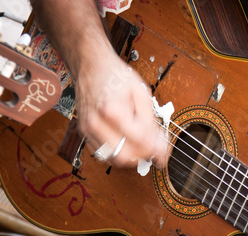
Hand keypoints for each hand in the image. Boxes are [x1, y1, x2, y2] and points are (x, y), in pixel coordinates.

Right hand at [76, 53, 167, 167]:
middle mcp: (96, 123)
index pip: (139, 140)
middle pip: (124, 156)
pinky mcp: (84, 132)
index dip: (155, 148)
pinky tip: (126, 142)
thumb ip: (151, 122)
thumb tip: (159, 145)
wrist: (92, 65)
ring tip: (140, 145)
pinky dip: (117, 152)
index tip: (163, 150)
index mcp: (112, 110)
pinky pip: (103, 154)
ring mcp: (88, 129)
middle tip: (152, 150)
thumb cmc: (116, 76)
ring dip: (130, 157)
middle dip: (142, 156)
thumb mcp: (141, 93)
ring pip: (112, 159)